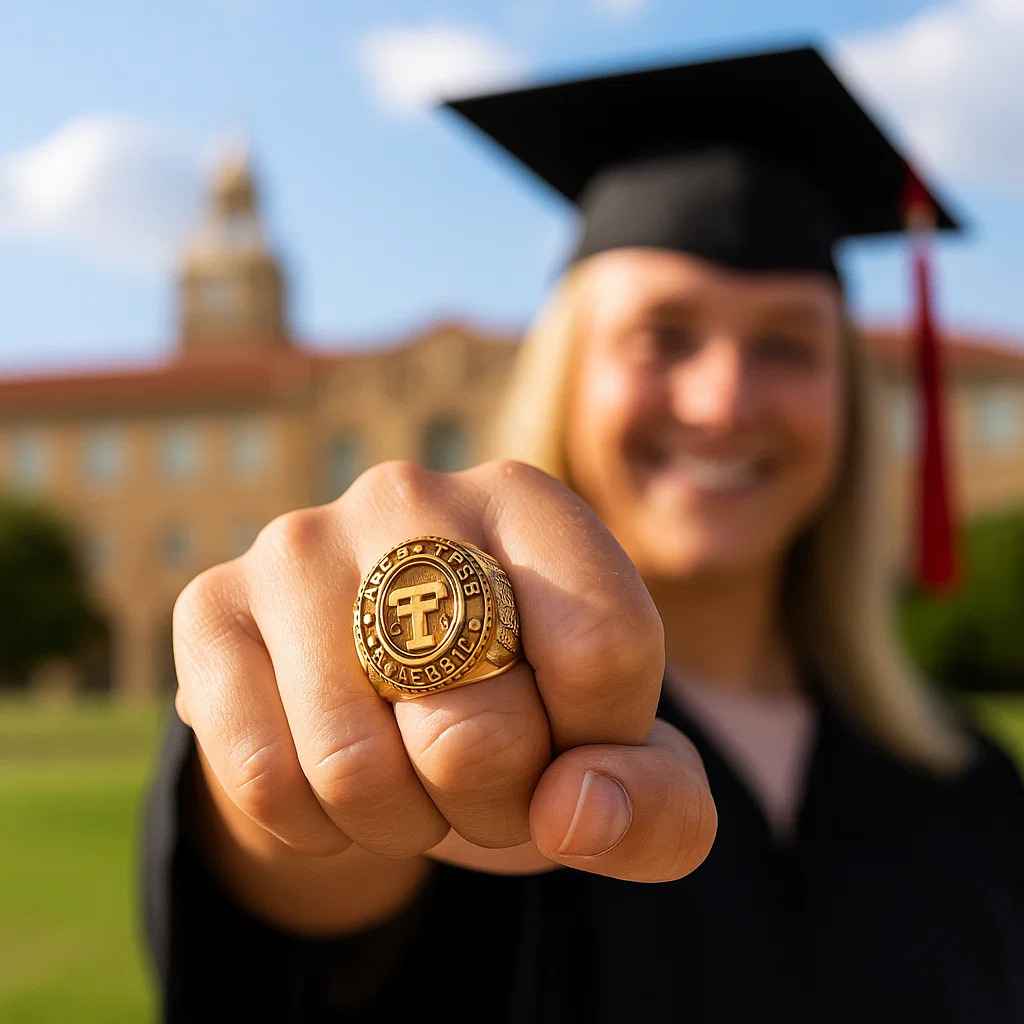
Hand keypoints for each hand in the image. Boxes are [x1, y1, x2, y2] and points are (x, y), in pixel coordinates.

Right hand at [172, 459, 715, 882]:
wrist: (385, 712)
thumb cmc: (521, 722)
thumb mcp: (618, 767)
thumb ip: (659, 806)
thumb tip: (574, 809)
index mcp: (530, 500)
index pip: (605, 651)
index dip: (598, 745)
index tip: (573, 742)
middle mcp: (409, 495)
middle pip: (479, 726)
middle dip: (496, 805)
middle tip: (484, 778)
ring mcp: (298, 543)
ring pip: (356, 767)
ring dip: (401, 821)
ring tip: (410, 775)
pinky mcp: (210, 605)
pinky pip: (263, 777)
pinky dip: (314, 823)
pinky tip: (332, 781)